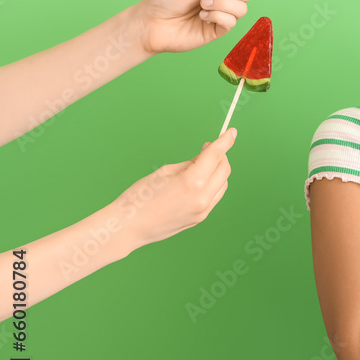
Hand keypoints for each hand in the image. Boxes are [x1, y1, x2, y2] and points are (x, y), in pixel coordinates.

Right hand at [114, 128, 236, 246]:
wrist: (128, 227)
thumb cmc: (140, 196)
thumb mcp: (165, 172)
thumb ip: (190, 164)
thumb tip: (205, 158)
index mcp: (193, 182)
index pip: (215, 155)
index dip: (225, 141)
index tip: (231, 132)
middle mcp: (203, 197)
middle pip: (224, 169)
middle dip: (220, 155)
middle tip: (207, 147)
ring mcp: (203, 210)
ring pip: (222, 184)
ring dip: (216, 171)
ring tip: (199, 165)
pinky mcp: (200, 218)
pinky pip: (214, 197)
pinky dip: (212, 185)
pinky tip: (198, 181)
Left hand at [134, 0, 253, 55]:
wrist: (151, 23)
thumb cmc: (165, 2)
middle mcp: (222, 0)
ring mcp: (221, 16)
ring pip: (241, 9)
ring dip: (222, 4)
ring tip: (202, 5)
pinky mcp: (217, 31)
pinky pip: (230, 22)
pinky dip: (218, 16)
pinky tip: (202, 17)